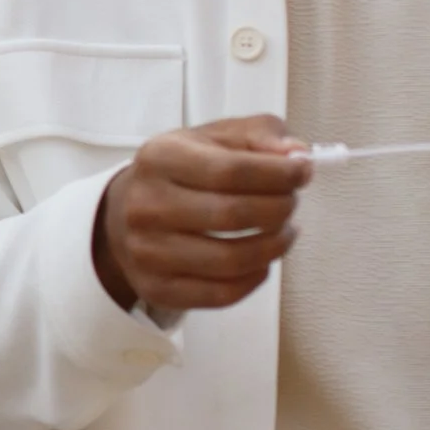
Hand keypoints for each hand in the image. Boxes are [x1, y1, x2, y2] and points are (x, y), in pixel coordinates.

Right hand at [93, 116, 310, 312]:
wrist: (127, 212)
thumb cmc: (181, 173)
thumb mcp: (214, 138)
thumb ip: (260, 135)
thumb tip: (297, 154)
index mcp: (160, 158)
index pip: (231, 170)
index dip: (278, 174)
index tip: (302, 172)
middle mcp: (146, 204)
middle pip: (233, 215)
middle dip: (279, 210)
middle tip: (290, 203)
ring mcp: (147, 250)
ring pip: (231, 260)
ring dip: (273, 247)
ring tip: (283, 232)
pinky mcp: (157, 287)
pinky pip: (222, 294)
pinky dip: (255, 278)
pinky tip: (261, 260)